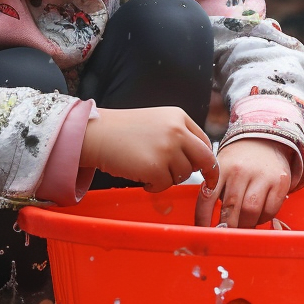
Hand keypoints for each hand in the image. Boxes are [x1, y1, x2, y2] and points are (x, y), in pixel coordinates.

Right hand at [81, 105, 215, 188]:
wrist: (96, 133)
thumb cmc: (122, 130)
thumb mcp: (157, 122)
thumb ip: (178, 135)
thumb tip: (199, 161)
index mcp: (178, 117)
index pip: (204, 142)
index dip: (206, 159)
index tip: (208, 171)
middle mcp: (177, 130)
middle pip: (204, 159)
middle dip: (204, 174)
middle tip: (202, 184)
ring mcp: (167, 148)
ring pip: (184, 175)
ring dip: (168, 178)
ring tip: (148, 170)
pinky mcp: (155, 167)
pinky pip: (166, 185)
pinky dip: (154, 186)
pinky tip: (142, 178)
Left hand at [207, 138, 294, 227]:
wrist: (266, 140)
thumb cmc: (240, 161)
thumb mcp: (222, 168)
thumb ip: (215, 190)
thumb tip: (212, 224)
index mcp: (221, 168)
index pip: (208, 197)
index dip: (204, 217)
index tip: (204, 231)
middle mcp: (240, 171)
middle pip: (231, 208)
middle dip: (227, 226)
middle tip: (227, 234)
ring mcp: (262, 176)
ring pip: (251, 211)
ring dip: (246, 224)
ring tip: (244, 225)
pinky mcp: (280, 182)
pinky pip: (270, 210)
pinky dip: (263, 218)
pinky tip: (259, 216)